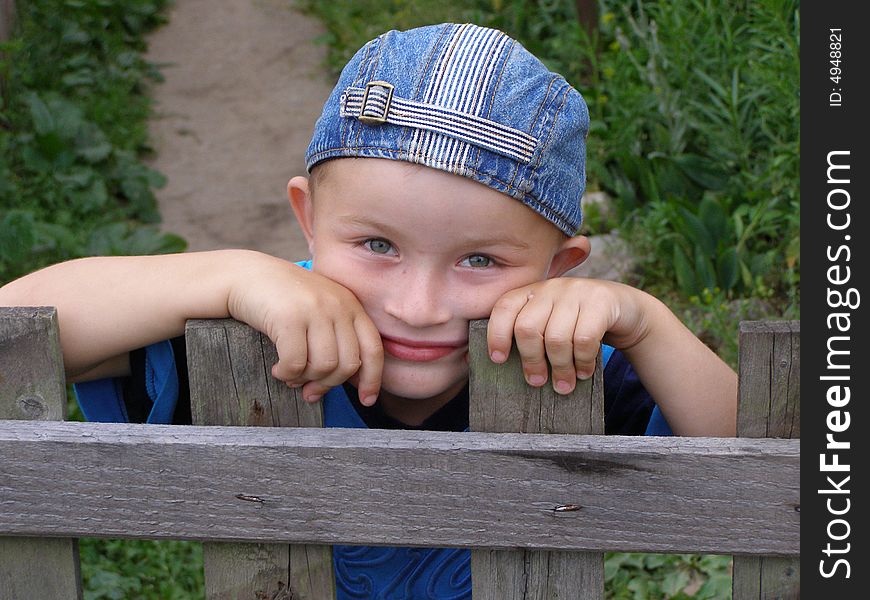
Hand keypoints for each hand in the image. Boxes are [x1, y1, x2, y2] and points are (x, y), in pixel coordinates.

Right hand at [227, 255, 382, 404]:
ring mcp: (315, 309)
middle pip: (348, 364)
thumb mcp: (319, 312)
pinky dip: (286, 374)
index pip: (373, 348)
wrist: (247, 275)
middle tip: (309, 391)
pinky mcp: (289, 317)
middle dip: (328, 385)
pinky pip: (296, 363)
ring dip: (305, 380)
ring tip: (291, 376)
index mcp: (350, 305)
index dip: (372, 379)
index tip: (366, 400)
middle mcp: (338, 305)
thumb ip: (335, 339)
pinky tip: (278, 369)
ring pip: (324, 366)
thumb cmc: (283, 300)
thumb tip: (337, 385)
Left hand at [486, 277, 652, 394]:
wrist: (623, 308)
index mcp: (531, 292)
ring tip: (564, 385)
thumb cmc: (577, 323)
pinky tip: (584, 371)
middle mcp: (551, 287)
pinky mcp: (600, 301)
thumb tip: (503, 367)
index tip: (498, 359)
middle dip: (531, 361)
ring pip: (556, 339)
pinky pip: (584, 340)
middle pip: (528, 328)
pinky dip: (582, 362)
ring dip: (560, 369)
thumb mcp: (550, 322)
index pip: (504, 308)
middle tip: (537, 382)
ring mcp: (576, 291)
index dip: (497, 335)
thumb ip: (530, 335)